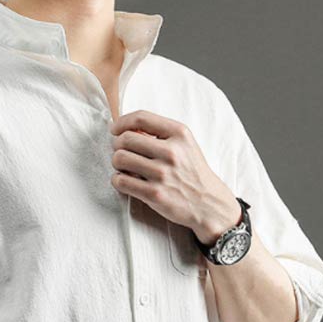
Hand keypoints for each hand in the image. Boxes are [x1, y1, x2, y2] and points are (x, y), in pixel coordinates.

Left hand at [109, 110, 240, 244]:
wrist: (208, 203)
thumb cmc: (192, 173)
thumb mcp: (186, 144)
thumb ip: (161, 134)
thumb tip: (127, 129)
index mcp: (179, 134)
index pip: (141, 118)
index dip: (121, 122)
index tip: (115, 129)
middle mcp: (171, 152)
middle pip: (125, 139)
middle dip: (117, 144)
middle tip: (120, 151)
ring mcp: (162, 174)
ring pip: (119, 159)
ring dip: (116, 162)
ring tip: (123, 167)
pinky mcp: (154, 194)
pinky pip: (121, 181)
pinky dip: (117, 180)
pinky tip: (124, 180)